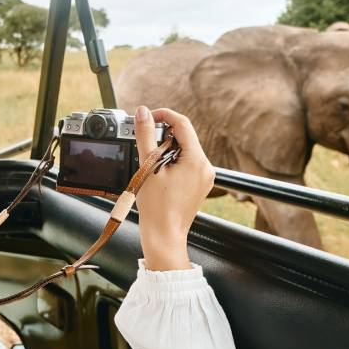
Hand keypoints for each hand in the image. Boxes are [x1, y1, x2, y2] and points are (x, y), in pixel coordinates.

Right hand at [133, 106, 215, 270]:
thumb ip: (145, 136)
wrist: (164, 235)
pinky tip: (160, 174)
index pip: (182, 123)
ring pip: (186, 150)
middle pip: (185, 136)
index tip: (148, 117)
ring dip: (167, 150)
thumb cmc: (156, 207)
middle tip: (146, 145)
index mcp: (196, 160)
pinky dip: (173, 161)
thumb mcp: (147, 166)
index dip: (164, 115)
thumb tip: (143, 113)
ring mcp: (205, 177)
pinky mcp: (201, 184)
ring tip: (152, 166)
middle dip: (164, 136)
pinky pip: (188, 163)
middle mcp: (206, 166)